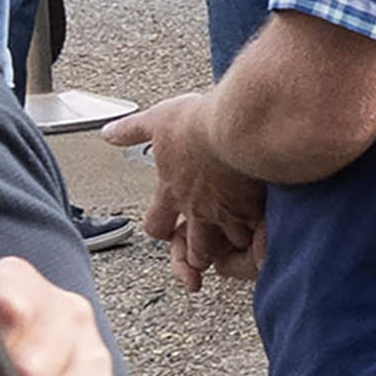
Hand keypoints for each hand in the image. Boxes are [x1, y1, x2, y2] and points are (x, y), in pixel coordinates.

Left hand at [103, 87, 266, 292]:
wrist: (234, 126)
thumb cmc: (197, 123)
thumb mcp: (157, 120)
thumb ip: (132, 130)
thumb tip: (109, 133)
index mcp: (172, 191)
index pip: (157, 226)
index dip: (162, 230)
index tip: (169, 229)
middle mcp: (196, 210)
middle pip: (193, 250)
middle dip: (198, 254)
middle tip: (205, 250)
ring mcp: (225, 214)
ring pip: (225, 249)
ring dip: (230, 246)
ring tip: (238, 241)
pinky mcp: (252, 210)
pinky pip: (257, 237)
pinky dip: (261, 238)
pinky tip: (266, 234)